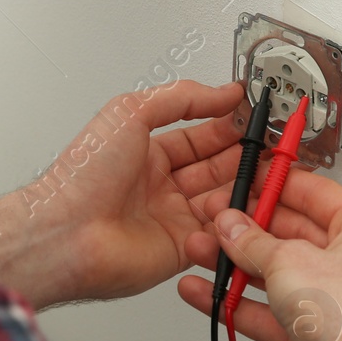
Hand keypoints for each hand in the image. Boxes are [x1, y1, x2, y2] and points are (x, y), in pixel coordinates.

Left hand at [0, 80, 246, 309]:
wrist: (67, 231)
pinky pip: (220, 234)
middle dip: (247, 156)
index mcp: (147, 151)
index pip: (202, 136)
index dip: (230, 126)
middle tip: (273, 146)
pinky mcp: (182, 249)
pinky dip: (237, 221)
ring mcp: (172, 217)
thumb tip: (222, 91)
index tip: (257, 118)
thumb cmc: (84, 175)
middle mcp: (161, 185)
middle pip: (218, 168)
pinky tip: (249, 205)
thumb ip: (180, 97)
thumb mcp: (130, 111)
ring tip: (270, 173)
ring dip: (247, 187)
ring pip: (225, 199)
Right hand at [177, 168, 341, 340]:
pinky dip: (239, 302)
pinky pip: (270, 309)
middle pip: (292, 235)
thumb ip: (253, 241)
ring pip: (277, 273)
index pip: (316, 194)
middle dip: (248, 230)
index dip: (277, 185)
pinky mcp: (315, 331)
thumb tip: (234, 226)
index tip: (249, 180)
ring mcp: (335, 298)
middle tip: (217, 220)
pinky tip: (208, 294)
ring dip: (236, 265)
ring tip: (201, 252)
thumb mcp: (289, 261)